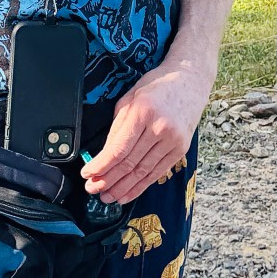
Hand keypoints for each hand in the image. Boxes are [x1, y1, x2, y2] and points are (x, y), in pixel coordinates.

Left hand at [81, 57, 210, 204]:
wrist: (189, 81)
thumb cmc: (156, 87)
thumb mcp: (129, 99)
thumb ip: (117, 127)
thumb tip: (104, 154)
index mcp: (143, 112)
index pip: (118, 148)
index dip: (101, 165)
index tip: (87, 173)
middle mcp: (159, 128)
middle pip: (130, 163)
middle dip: (108, 179)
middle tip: (92, 189)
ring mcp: (173, 140)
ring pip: (143, 172)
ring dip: (123, 187)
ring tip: (107, 196)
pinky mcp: (181, 149)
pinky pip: (157, 172)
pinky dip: (141, 186)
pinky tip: (127, 194)